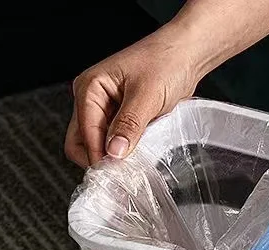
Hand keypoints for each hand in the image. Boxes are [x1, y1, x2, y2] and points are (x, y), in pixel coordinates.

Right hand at [64, 28, 199, 167]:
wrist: (186, 55)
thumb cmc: (166, 62)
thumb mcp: (147, 96)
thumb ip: (129, 125)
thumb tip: (114, 152)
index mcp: (90, 88)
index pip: (83, 135)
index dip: (99, 157)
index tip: (116, 175)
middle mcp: (92, 99)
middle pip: (82, 143)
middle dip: (100, 160)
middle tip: (123, 175)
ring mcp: (106, 110)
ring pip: (98, 146)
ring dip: (114, 158)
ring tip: (135, 164)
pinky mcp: (121, 118)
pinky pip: (115, 143)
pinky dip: (125, 153)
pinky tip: (139, 155)